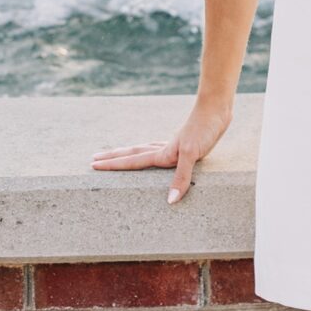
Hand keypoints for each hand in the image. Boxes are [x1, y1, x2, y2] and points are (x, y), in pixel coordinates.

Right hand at [91, 95, 234, 204]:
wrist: (217, 109)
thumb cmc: (204, 130)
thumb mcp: (192, 154)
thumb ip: (181, 178)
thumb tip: (170, 201)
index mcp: (162, 154)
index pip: (132, 161)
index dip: (113, 165)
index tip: (93, 166)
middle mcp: (164, 149)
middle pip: (133, 153)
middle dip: (113, 157)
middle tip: (94, 159)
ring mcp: (174, 145)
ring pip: (145, 150)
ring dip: (130, 153)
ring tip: (117, 154)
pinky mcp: (186, 143)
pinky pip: (161, 149)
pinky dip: (153, 152)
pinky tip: (158, 153)